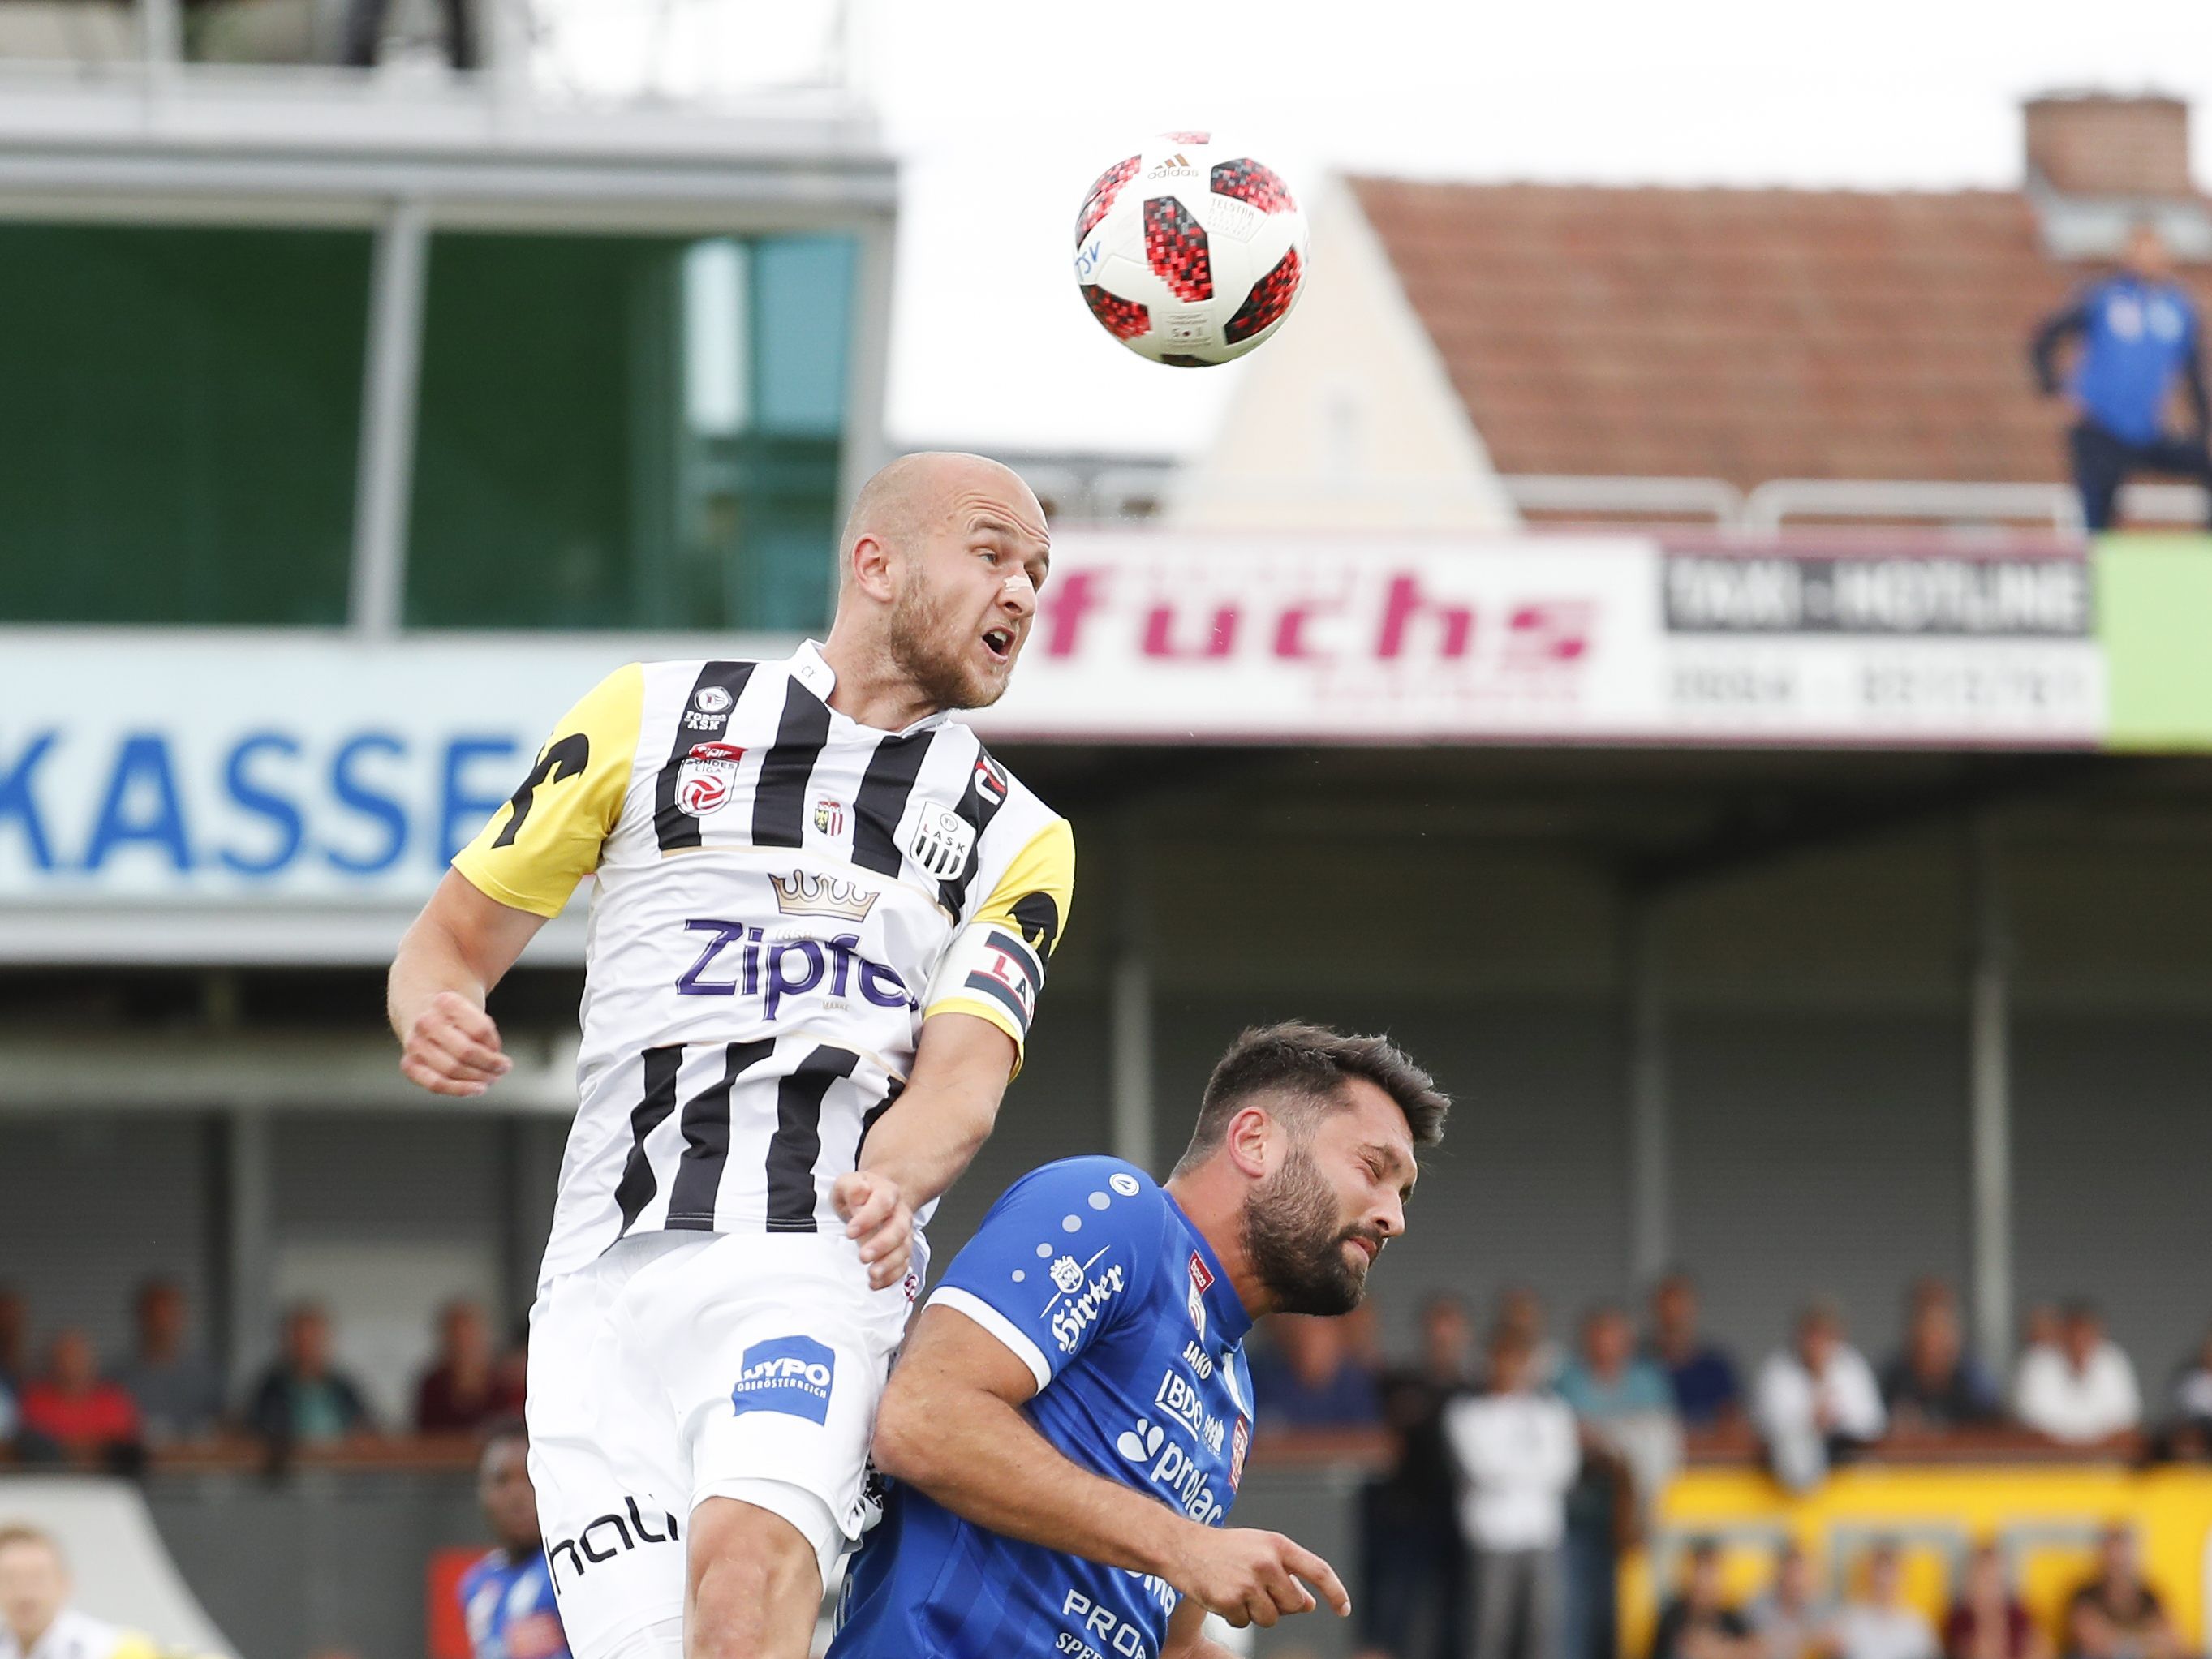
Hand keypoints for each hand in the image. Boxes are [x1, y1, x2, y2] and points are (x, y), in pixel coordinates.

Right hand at [398, 990, 510, 1096]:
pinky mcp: (410, 1064)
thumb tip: (495, 1060)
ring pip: (452, 1069)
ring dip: (477, 1078)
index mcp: (445, 1002)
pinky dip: (458, 1089)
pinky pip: (435, 1084)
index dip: (494, 1043)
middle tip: (502, 1068)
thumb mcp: (471, 1007)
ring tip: (492, 1078)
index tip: (499, 1049)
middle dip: (489, 1064)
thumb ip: (485, 1029)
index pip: (480, 1030)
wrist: (421, 1009)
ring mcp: (415, 1044)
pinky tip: (477, 1089)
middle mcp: (426, 1022)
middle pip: (465, 1051)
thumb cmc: (454, 1013)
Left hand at [834, 1171, 914, 1290]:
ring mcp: (903, 1232)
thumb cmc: (859, 1194)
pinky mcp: (901, 1250)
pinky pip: (903, 1264)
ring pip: (904, 1249)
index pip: (882, 1203)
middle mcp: (899, 1213)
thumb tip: (860, 1192)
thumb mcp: (847, 1183)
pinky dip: (892, 1276)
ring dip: (889, 1264)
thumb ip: (851, 1187)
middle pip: (898, 1229)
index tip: (850, 1231)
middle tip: (864, 1256)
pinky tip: (877, 1283)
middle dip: (882, 1245)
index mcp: (886, 1192)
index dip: (868, 1218)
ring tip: (872, 1274)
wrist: (874, 1198)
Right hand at [1174, 1525, 1348, 1628]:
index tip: (1344, 1609)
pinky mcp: (1229, 1600)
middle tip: (1258, 1589)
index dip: (1335, 1591)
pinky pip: (1245, 1624)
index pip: (1318, 1570)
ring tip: (1237, 1590)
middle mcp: (1266, 1562)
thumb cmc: (1226, 1549)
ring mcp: (1248, 1582)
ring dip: (1256, 1613)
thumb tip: (1309, 1604)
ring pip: (1271, 1619)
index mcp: (1278, 1545)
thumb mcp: (1260, 1550)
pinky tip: (1223, 1596)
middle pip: (1294, 1604)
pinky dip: (1235, 1617)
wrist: (1183, 1546)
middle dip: (1281, 1604)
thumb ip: (1287, 1572)